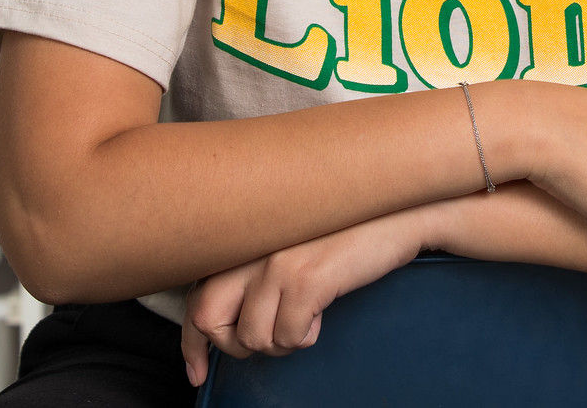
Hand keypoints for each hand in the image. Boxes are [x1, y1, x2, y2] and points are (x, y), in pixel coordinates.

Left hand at [180, 208, 429, 384]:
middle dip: (234, 346)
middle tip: (266, 343)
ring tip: (304, 321)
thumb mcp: (289, 250)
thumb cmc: (345, 236)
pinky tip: (321, 315)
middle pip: (208, 319)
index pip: (195, 298)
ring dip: (279, 343)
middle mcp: (251, 250)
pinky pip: (288, 337)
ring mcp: (275, 264)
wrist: (395, 215)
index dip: (192, 344)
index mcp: (243, 243)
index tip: (196, 371)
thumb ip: (255, 275)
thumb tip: (229, 325)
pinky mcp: (305, 280)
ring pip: (252, 338)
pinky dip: (305, 337)